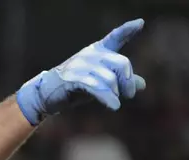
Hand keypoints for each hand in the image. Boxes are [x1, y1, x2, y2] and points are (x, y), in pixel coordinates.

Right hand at [17, 19, 146, 124]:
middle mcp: (90, 55)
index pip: (114, 38)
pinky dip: (107, 98)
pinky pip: (96, 87)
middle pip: (121, 63)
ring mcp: (81, 66)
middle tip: (129, 94)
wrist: (46, 94)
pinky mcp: (73, 79)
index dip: (127, 30)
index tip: (140, 24)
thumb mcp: (100, 82)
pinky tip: (114, 106)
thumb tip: (142, 84)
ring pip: (110, 78)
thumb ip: (120, 82)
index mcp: (97, 51)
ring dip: (115, 93)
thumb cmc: (75, 87)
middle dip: (128, 81)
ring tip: (115, 103)